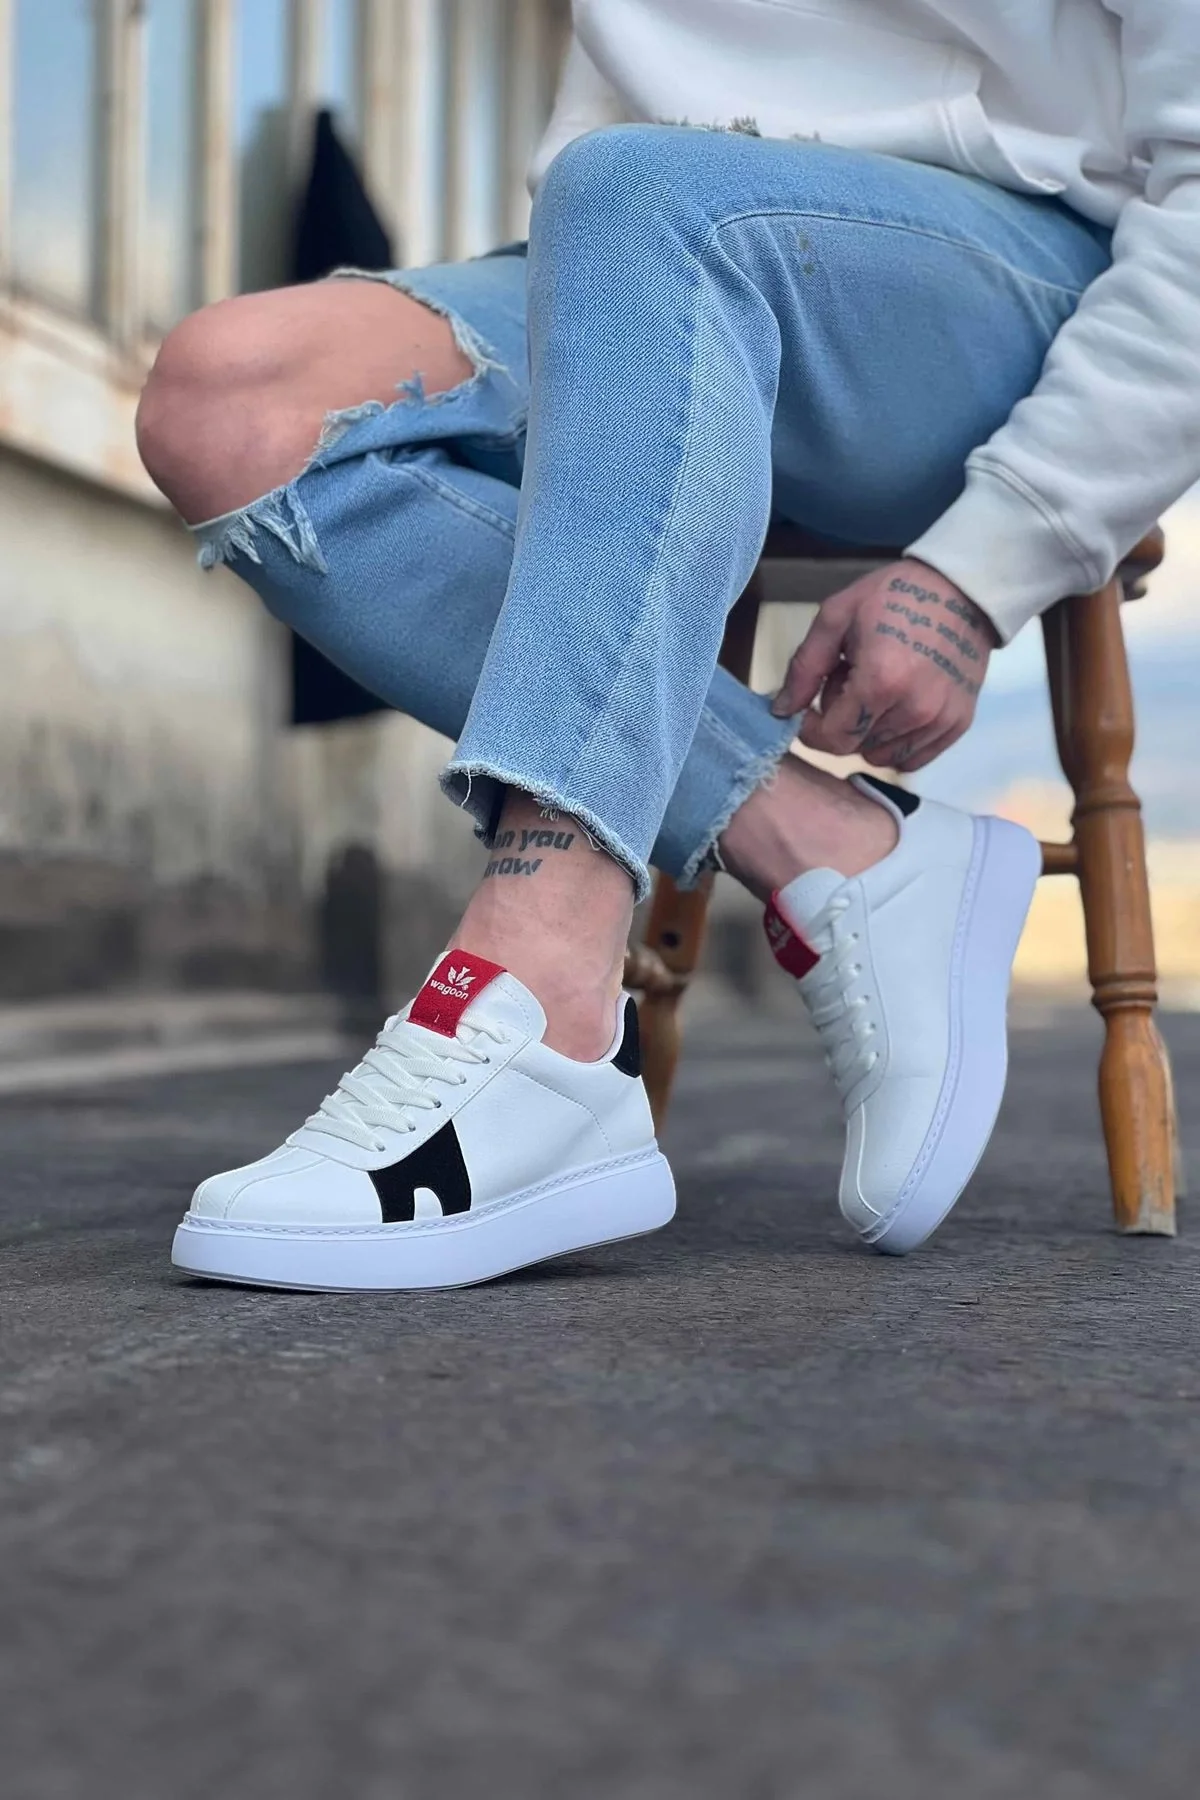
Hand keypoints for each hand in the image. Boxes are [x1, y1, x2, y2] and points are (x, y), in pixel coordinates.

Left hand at [771, 558, 998, 771]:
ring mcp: (941, 720)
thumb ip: (804, 667)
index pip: (833, 739)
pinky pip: (913, 758)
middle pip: (856, 747)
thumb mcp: (836, 617)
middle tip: (850, 681)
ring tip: (878, 689)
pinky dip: (897, 741)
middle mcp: (915, 709)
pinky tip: (898, 706)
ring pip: (882, 755)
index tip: (809, 709)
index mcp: (881, 681)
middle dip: (841, 721)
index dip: (812, 730)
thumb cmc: (894, 595)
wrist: (962, 588)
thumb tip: (782, 711)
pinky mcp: (959, 724)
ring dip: (868, 732)